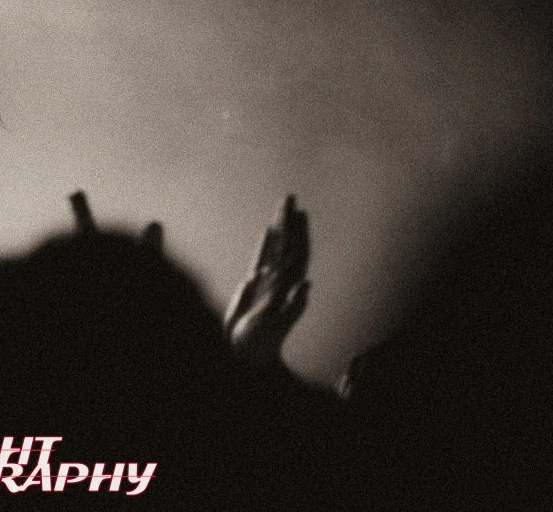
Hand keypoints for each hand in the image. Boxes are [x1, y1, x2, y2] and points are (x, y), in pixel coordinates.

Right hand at [225, 194, 310, 365]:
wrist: (246, 355)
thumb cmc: (261, 343)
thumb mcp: (277, 325)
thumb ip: (291, 303)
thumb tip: (306, 283)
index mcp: (288, 287)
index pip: (296, 254)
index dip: (299, 233)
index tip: (300, 213)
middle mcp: (280, 280)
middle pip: (287, 244)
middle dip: (289, 221)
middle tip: (290, 197)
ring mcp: (268, 281)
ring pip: (276, 248)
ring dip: (280, 227)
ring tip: (283, 207)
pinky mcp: (254, 285)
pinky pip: (261, 258)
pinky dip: (265, 243)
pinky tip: (267, 231)